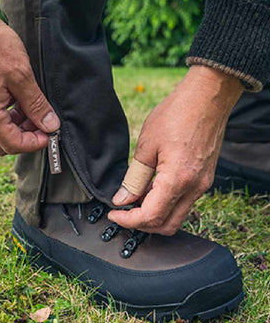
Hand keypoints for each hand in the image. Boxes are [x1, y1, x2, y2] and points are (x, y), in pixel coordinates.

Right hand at [0, 0, 59, 155]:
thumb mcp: (22, 75)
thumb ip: (37, 105)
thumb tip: (50, 126)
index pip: (12, 144)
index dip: (34, 143)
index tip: (50, 133)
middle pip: (1, 144)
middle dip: (25, 138)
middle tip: (42, 122)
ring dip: (15, 127)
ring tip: (32, 107)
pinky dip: (5, 116)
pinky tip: (18, 99)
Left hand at [108, 66, 242, 234]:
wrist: (207, 97)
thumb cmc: (177, 114)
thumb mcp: (147, 145)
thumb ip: (134, 177)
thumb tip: (122, 198)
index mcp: (178, 179)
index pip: (151, 216)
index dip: (129, 220)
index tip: (114, 213)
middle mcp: (194, 187)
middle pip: (167, 225)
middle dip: (142, 223)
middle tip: (122, 211)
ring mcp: (203, 184)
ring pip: (177, 216)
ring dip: (154, 213)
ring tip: (134, 198)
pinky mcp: (205, 178)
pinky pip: (184, 201)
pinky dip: (166, 202)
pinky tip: (150, 188)